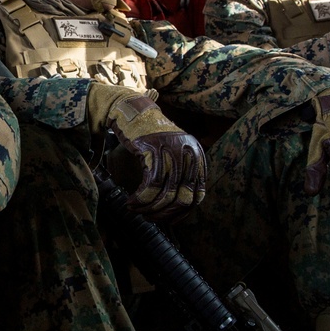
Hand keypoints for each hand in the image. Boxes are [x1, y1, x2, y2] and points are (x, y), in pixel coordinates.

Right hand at [107, 95, 206, 220]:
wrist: (131, 111)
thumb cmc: (149, 136)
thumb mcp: (172, 154)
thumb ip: (179, 175)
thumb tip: (175, 208)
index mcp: (197, 156)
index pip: (198, 196)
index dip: (181, 213)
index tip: (165, 219)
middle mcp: (189, 153)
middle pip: (182, 198)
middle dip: (164, 214)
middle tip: (148, 217)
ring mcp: (172, 150)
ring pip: (165, 194)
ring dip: (148, 208)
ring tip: (136, 210)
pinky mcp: (154, 149)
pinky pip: (151, 184)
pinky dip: (141, 198)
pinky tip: (132, 201)